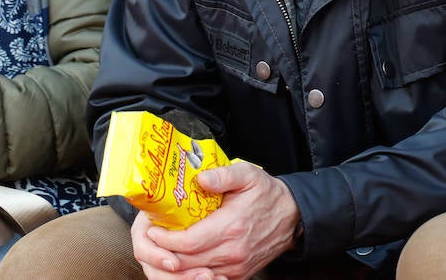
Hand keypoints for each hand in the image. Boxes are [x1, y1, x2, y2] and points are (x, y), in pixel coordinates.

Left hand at [131, 163, 300, 279]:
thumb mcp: (248, 175)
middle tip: (153, 239)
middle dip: (164, 253)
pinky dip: (193, 273)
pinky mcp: (239, 274)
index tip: (153, 229)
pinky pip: (210, 279)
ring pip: (196, 274)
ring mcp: (236, 266)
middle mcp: (233, 252)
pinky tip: (184, 260)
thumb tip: (201, 178)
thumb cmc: (267, 195)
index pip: (188, 242)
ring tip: (164, 248)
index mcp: (231, 227)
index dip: (165, 239)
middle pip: (187, 262)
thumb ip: (223, 175)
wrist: (292, 217)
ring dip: (176, 264)